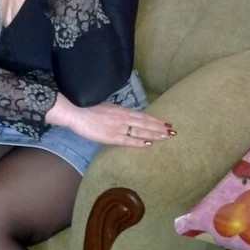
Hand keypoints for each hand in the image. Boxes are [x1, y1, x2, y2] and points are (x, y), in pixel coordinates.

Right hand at [50, 97, 175, 146]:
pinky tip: (148, 144)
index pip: (143, 116)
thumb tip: (124, 116)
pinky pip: (128, 140)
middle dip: (160, 127)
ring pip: (140, 131)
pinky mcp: (110, 136)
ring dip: (154, 134)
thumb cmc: (87, 108)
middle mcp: (123, 118)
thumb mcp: (106, 106)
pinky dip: (139, 142)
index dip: (155, 120)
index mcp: (121, 111)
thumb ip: (116, 112)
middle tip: (173, 131)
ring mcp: (118, 127)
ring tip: (166, 136)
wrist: (75, 112)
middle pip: (146, 123)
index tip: (166, 123)